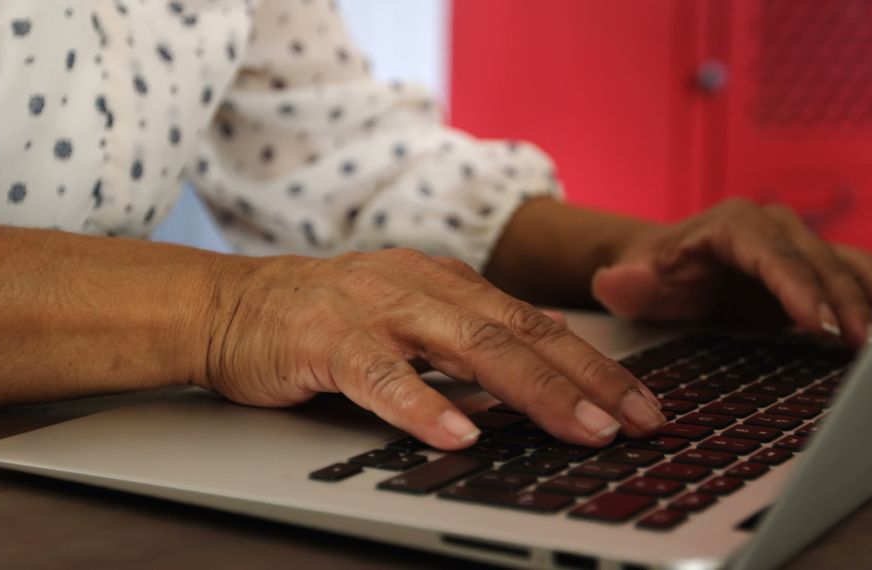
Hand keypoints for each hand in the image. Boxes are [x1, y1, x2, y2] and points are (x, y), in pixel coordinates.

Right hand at [202, 249, 665, 449]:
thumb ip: (466, 354)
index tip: (643, 406)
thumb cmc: (328, 322)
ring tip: (580, 427)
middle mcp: (424, 288)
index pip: (539, 327)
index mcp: (451, 286)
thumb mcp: (411, 324)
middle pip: (521, 334)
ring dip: (531, 390)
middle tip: (637, 421)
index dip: (596, 365)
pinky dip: (421, 405)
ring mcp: (377, 309)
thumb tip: (537, 400)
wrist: (228, 304)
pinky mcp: (326, 338)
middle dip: (587, 379)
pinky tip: (457, 435)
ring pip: (468, 347)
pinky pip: (380, 376)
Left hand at [592, 199, 871, 347]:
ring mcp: (803, 245)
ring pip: (852, 265)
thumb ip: (627, 283)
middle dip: (843, 301)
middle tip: (864, 343)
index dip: (794, 285)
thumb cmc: (655, 276)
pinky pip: (863, 278)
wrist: (670, 267)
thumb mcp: (635, 282)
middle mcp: (775, 227)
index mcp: (733, 225)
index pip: (770, 253)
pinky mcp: (820, 267)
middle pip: (819, 261)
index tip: (812, 321)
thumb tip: (618, 281)